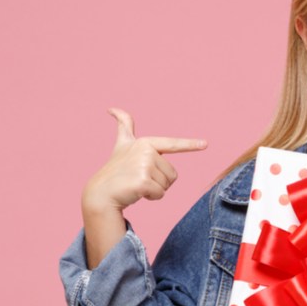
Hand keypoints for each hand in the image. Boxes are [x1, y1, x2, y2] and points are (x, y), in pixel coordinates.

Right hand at [81, 107, 207, 215]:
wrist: (100, 192)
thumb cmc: (116, 169)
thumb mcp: (122, 145)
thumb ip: (123, 126)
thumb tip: (112, 108)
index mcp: (146, 142)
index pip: (172, 144)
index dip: (190, 144)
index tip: (205, 144)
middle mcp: (145, 151)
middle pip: (172, 173)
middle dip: (159, 181)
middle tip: (139, 178)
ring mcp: (143, 166)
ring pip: (167, 185)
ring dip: (154, 189)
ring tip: (136, 184)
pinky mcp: (142, 181)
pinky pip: (160, 194)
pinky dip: (151, 197)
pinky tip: (136, 192)